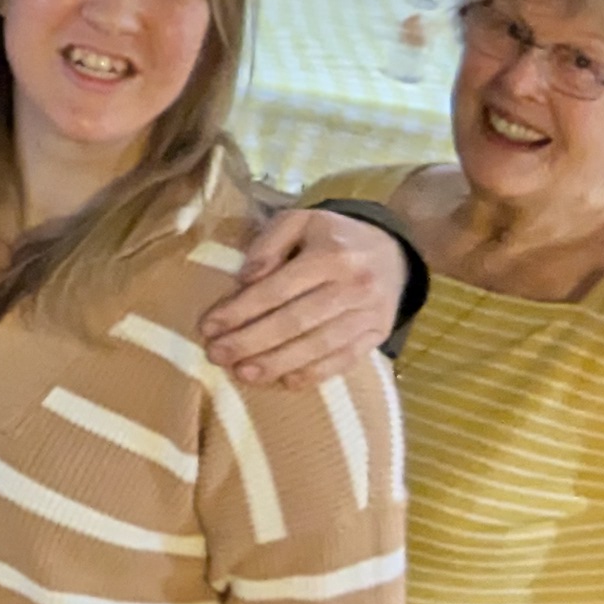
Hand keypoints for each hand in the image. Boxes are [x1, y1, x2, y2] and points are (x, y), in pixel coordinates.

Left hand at [199, 207, 407, 385]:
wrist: (394, 252)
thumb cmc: (334, 237)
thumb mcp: (301, 221)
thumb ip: (269, 244)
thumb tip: (245, 279)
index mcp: (330, 255)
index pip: (277, 289)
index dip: (240, 310)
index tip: (209, 327)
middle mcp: (352, 286)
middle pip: (294, 322)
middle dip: (251, 342)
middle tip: (217, 355)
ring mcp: (367, 314)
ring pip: (317, 346)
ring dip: (276, 363)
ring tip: (242, 373)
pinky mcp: (377, 335)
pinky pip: (342, 360)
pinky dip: (313, 374)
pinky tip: (284, 381)